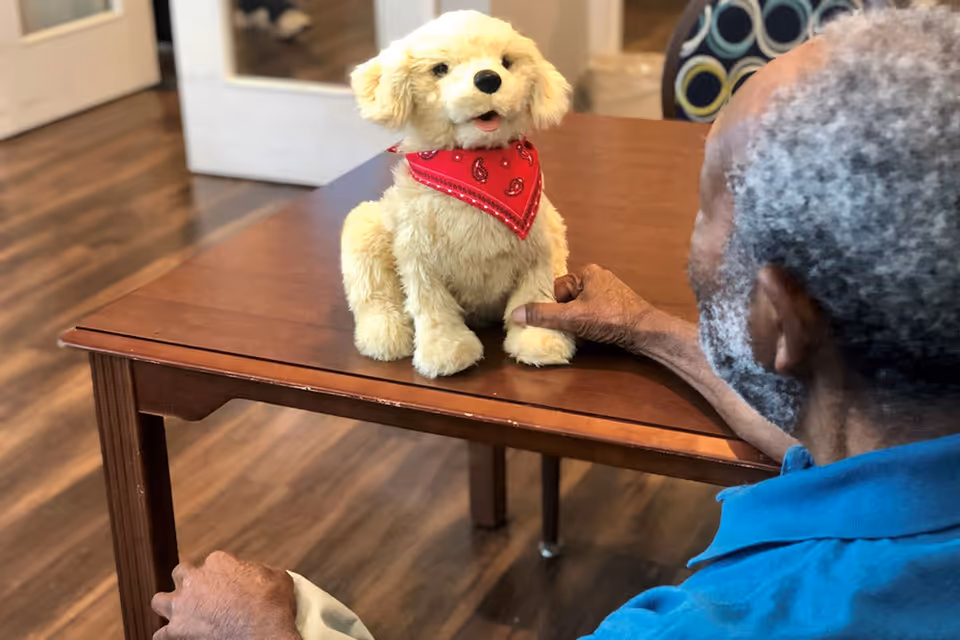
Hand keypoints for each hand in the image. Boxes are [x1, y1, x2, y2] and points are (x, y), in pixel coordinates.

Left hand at [152, 551, 299, 639]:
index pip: (212, 563)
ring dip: (170, 607)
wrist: (263, 636)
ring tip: (182, 617)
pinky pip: (161, 635)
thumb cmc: (273, 606)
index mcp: (218, 562)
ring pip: (160, 601)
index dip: (220, 576)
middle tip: (203, 598)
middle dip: (189, 584)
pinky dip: (170, 637)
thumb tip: (261, 574)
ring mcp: (182, 606)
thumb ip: (262, 571)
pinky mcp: (175, 632)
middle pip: (181, 575)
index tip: (228, 587)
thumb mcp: (278, 577)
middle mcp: (194, 579)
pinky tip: (181, 639)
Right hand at [511, 264, 660, 350]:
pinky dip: (584, 326)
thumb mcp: (573, 317)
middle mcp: (597, 279)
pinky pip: (590, 315)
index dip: (548, 306)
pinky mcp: (614, 309)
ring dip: (572, 323)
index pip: (555, 288)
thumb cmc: (610, 318)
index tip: (543, 322)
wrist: (645, 332)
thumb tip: (514, 313)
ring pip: (578, 309)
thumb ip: (543, 315)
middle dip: (560, 316)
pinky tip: (584, 337)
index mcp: (587, 272)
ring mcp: (607, 294)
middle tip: (557, 331)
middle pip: (566, 299)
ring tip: (571, 335)